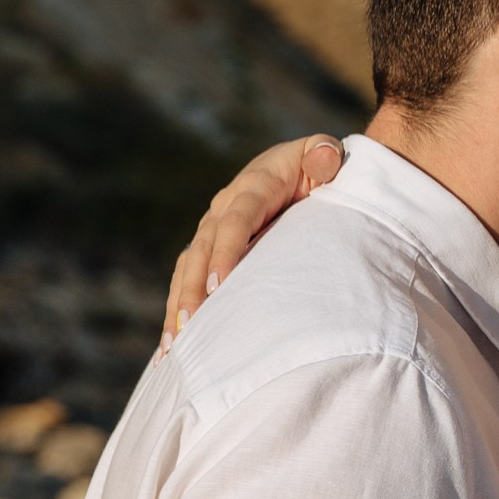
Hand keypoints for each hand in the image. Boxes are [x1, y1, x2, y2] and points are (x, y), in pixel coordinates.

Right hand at [163, 134, 346, 347]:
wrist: (297, 164)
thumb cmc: (319, 165)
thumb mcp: (326, 153)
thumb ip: (326, 155)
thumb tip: (327, 158)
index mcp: (253, 187)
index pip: (237, 221)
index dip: (227, 252)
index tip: (221, 286)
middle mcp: (223, 208)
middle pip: (203, 250)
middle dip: (194, 289)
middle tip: (190, 326)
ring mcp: (213, 228)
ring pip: (189, 268)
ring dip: (179, 304)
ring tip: (174, 344)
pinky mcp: (210, 247)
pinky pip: (189, 277)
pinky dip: (178, 307)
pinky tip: (172, 343)